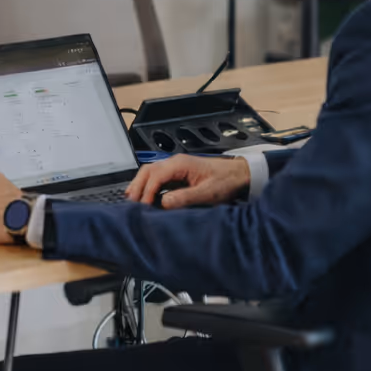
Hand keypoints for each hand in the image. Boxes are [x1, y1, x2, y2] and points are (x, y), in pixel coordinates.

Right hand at [124, 154, 249, 209]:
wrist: (239, 174)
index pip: (155, 176)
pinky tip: (144, 197)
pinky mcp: (177, 174)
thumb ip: (185, 197)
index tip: (144, 207)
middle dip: (137, 187)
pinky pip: (156, 177)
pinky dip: (147, 186)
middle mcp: (175, 163)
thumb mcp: (208, 193)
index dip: (147, 192)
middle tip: (131, 204)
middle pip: (147, 171)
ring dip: (140, 186)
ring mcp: (175, 167)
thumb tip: (164, 202)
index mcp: (180, 164)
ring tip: (133, 201)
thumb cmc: (226, 181)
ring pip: (149, 173)